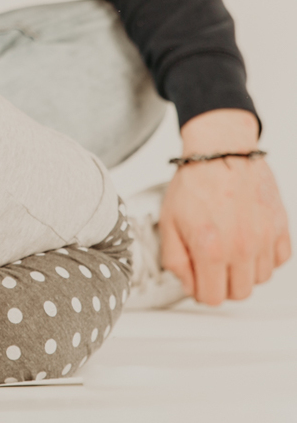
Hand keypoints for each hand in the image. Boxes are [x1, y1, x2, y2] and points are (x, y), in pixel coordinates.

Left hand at [160, 109, 290, 303]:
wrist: (220, 152)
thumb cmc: (194, 182)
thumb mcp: (168, 221)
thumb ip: (175, 259)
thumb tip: (187, 283)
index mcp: (211, 248)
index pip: (213, 297)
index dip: (201, 291)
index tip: (197, 280)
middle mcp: (242, 247)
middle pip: (239, 293)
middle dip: (222, 284)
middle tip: (211, 266)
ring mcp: (265, 238)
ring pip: (260, 279)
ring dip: (244, 270)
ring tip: (228, 248)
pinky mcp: (281, 228)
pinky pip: (279, 260)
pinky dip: (265, 257)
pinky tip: (248, 242)